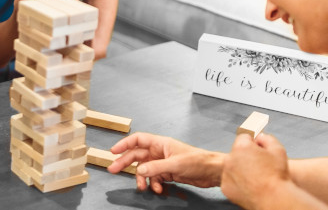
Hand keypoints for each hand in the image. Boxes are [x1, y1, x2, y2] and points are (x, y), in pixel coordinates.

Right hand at [109, 132, 223, 192]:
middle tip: (113, 169)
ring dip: (142, 178)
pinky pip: (154, 178)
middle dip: (125, 163)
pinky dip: (154, 184)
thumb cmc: (199, 161)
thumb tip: (139, 170)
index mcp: (161, 143)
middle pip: (137, 156)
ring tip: (142, 186)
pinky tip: (158, 188)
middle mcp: (160, 152)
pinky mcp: (168, 173)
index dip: (124, 144)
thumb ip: (155, 167)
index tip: (113, 151)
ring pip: (145, 169)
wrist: (213, 172)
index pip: (138, 140)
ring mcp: (163, 163)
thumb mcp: (175, 164)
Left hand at [221, 133, 289, 208]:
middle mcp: (230, 158)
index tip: (258, 148)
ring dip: (241, 170)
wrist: (274, 199)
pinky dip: (238, 183)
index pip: (244, 137)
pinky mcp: (225, 187)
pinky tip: (250, 186)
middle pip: (237, 152)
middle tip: (259, 166)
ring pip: (232, 167)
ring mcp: (226, 173)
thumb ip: (267, 138)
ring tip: (256, 178)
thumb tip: (259, 137)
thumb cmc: (277, 175)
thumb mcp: (278, 150)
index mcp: (241, 147)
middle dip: (246, 156)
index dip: (253, 143)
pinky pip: (231, 181)